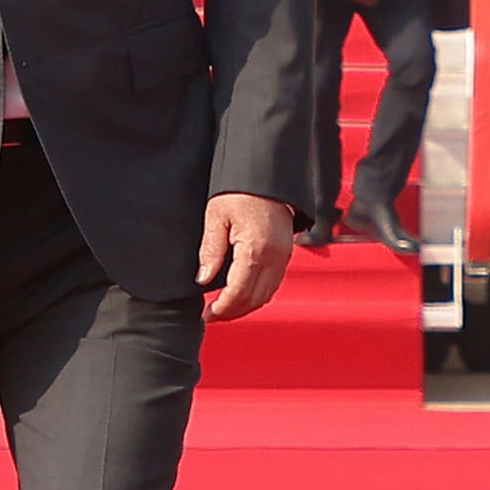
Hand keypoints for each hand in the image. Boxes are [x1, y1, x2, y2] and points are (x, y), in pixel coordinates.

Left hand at [199, 190, 295, 322]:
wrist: (267, 173)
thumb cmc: (240, 190)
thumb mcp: (216, 216)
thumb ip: (210, 250)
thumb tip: (203, 279)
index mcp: (256, 249)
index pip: (239, 292)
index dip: (222, 308)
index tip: (207, 314)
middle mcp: (275, 257)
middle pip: (254, 299)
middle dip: (233, 312)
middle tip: (212, 316)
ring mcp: (283, 256)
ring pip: (267, 295)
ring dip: (246, 306)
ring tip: (225, 309)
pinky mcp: (286, 252)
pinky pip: (274, 283)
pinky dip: (258, 295)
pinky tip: (242, 294)